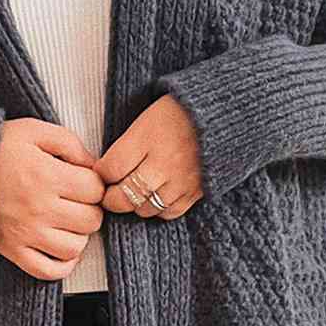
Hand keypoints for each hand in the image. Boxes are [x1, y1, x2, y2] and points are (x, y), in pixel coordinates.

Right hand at [0, 118, 105, 280]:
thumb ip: (69, 143)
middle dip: (90, 208)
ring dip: (78, 235)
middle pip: (91, 220)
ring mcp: (26, 234)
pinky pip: (49, 271)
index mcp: (47, 176)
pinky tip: (61, 247)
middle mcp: (39, 209)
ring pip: (75, 247)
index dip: (95, 183)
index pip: (95, 189)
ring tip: (67, 221)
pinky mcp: (13, 250)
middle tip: (77, 200)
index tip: (83, 180)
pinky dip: (63, 264)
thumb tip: (94, 164)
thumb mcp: (33, 130)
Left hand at [95, 94, 203, 217]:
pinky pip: (169, 212)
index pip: (110, 169)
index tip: (102, 172)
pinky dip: (158, 209)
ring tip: (134, 192)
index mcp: (146, 137)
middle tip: (110, 192)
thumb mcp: (146, 117)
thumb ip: (126, 144)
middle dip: (111, 197)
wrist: (223, 114)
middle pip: (123, 196)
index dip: (101, 174)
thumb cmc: (179, 112)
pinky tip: (156, 196)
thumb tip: (105, 170)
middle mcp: (162, 163)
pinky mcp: (196, 192)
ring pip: (144, 209)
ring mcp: (180, 181)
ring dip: (135, 204)